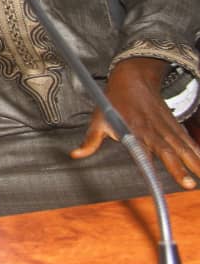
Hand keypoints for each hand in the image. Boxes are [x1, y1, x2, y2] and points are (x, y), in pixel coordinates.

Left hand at [71, 57, 199, 189]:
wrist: (133, 78)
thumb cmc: (113, 101)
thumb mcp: (98, 119)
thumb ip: (90, 140)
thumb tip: (76, 154)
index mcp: (134, 130)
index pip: (143, 152)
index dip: (151, 165)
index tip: (155, 179)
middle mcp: (152, 130)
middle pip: (167, 151)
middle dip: (179, 167)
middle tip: (188, 184)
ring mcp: (165, 126)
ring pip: (181, 145)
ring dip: (193, 161)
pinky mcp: (173, 123)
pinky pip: (186, 138)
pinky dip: (196, 150)